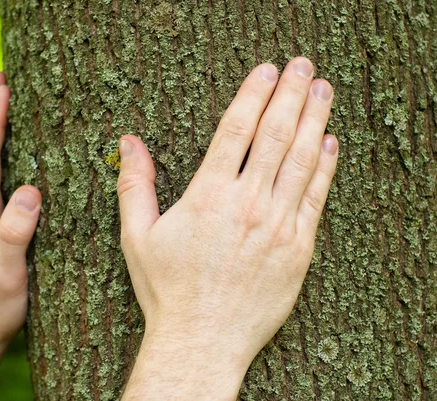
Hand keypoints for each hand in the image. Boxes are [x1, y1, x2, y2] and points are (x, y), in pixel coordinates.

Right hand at [120, 57, 337, 398]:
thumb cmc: (167, 289)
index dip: (253, 94)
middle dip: (291, 94)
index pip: (236, 130)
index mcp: (208, 196)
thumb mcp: (137, 235)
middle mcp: (247, 204)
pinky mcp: (298, 249)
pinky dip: (325, 167)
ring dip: (315, 119)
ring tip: (323, 89)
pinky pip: (316, 198)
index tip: (266, 70)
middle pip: (276, 136)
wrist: (202, 340)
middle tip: (302, 65)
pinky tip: (330, 143)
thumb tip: (128, 142)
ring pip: (302, 160)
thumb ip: (134, 184)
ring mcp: (278, 226)